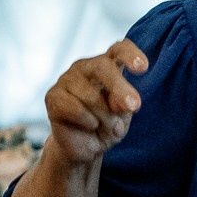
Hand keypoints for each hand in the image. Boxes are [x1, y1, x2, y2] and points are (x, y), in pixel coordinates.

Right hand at [44, 41, 147, 168]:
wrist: (85, 146)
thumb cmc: (108, 124)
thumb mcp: (123, 115)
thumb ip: (124, 104)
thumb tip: (124, 101)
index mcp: (108, 65)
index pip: (119, 49)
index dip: (130, 55)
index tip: (143, 67)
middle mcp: (86, 67)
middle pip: (103, 67)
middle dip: (120, 87)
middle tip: (134, 106)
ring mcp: (67, 79)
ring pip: (90, 95)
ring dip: (106, 117)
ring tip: (107, 126)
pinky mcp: (53, 96)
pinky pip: (75, 108)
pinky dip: (88, 122)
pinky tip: (89, 125)